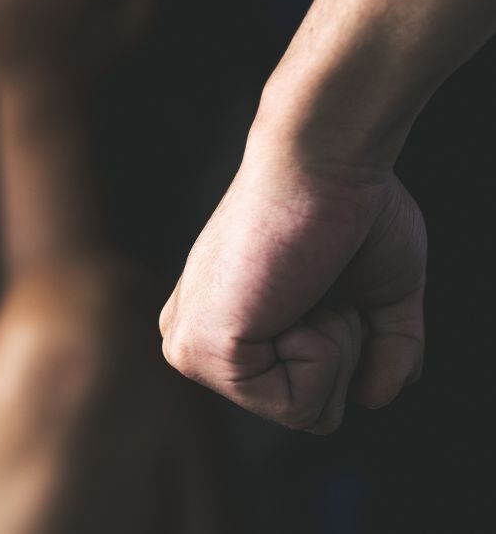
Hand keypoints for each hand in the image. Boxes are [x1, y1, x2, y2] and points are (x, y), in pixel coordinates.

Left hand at [159, 132, 425, 433]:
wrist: (325, 160)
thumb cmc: (349, 209)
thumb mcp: (379, 293)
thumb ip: (382, 351)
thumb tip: (372, 399)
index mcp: (221, 327)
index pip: (300, 396)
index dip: (344, 347)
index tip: (325, 281)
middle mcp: (196, 340)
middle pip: (302, 412)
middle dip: (341, 353)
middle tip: (318, 282)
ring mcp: (192, 348)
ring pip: (302, 415)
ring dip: (334, 350)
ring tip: (306, 283)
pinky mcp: (201, 350)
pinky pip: (294, 407)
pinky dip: (322, 355)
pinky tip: (295, 295)